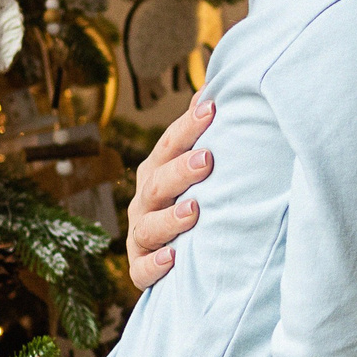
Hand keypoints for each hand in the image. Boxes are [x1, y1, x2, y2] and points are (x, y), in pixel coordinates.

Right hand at [126, 98, 215, 290]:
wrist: (183, 256)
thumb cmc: (196, 198)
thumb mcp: (199, 167)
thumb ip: (203, 134)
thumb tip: (215, 86)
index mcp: (158, 171)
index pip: (171, 144)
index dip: (189, 126)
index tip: (212, 108)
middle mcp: (145, 201)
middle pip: (157, 183)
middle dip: (180, 171)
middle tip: (207, 160)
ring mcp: (141, 234)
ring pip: (148, 226)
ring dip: (170, 218)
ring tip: (194, 211)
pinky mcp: (142, 267)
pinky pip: (142, 269)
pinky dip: (156, 265)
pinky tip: (174, 257)